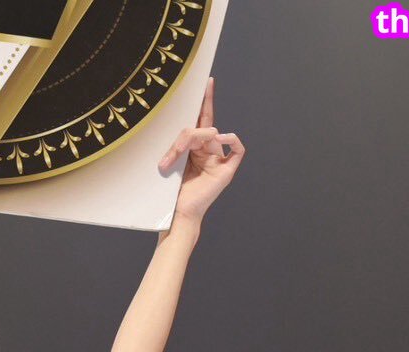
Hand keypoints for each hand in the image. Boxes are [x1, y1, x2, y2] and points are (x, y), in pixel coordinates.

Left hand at [158, 78, 244, 223]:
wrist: (178, 213)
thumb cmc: (171, 190)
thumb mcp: (171, 160)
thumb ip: (179, 144)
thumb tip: (188, 136)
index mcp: (195, 147)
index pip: (201, 119)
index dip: (205, 100)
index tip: (206, 82)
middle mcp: (208, 150)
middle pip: (202, 127)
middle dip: (186, 134)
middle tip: (174, 149)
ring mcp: (219, 159)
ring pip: (211, 136)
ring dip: (191, 142)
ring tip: (177, 157)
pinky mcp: (226, 170)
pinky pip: (237, 149)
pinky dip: (231, 140)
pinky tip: (219, 139)